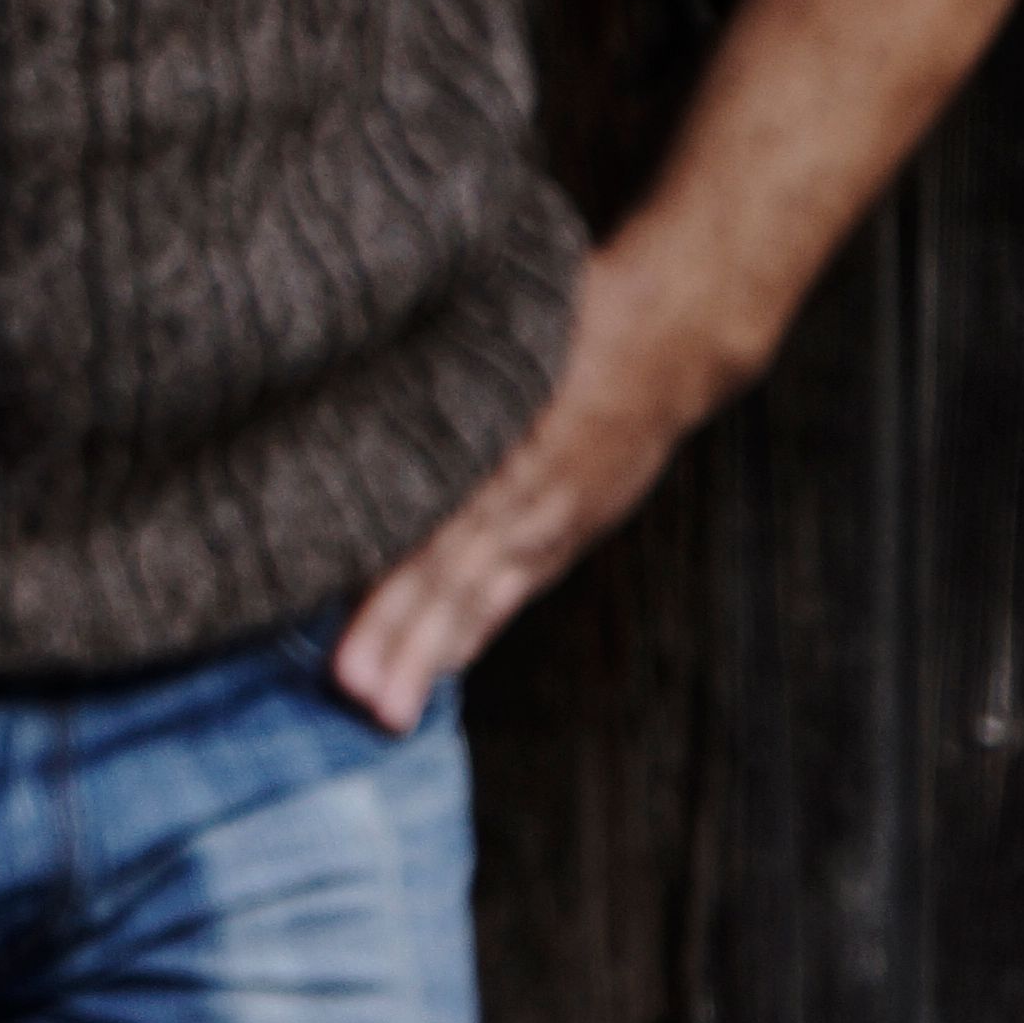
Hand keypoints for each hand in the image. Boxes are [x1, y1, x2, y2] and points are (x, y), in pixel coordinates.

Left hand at [329, 230, 740, 731]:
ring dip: (431, 651)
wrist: (677, 330)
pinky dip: (476, 626)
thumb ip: (436, 379)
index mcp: (509, 450)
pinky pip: (516, 586)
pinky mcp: (572, 525)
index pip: (436, 535)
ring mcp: (556, 518)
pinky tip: (443, 664)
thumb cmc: (575, 314)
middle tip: (353, 695)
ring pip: (481, 595)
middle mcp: (532, 496)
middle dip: (400, 640)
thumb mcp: (502, 334)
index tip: (346, 634)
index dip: (388, 590)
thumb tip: (351, 392)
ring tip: (389, 708)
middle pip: (452, 579)